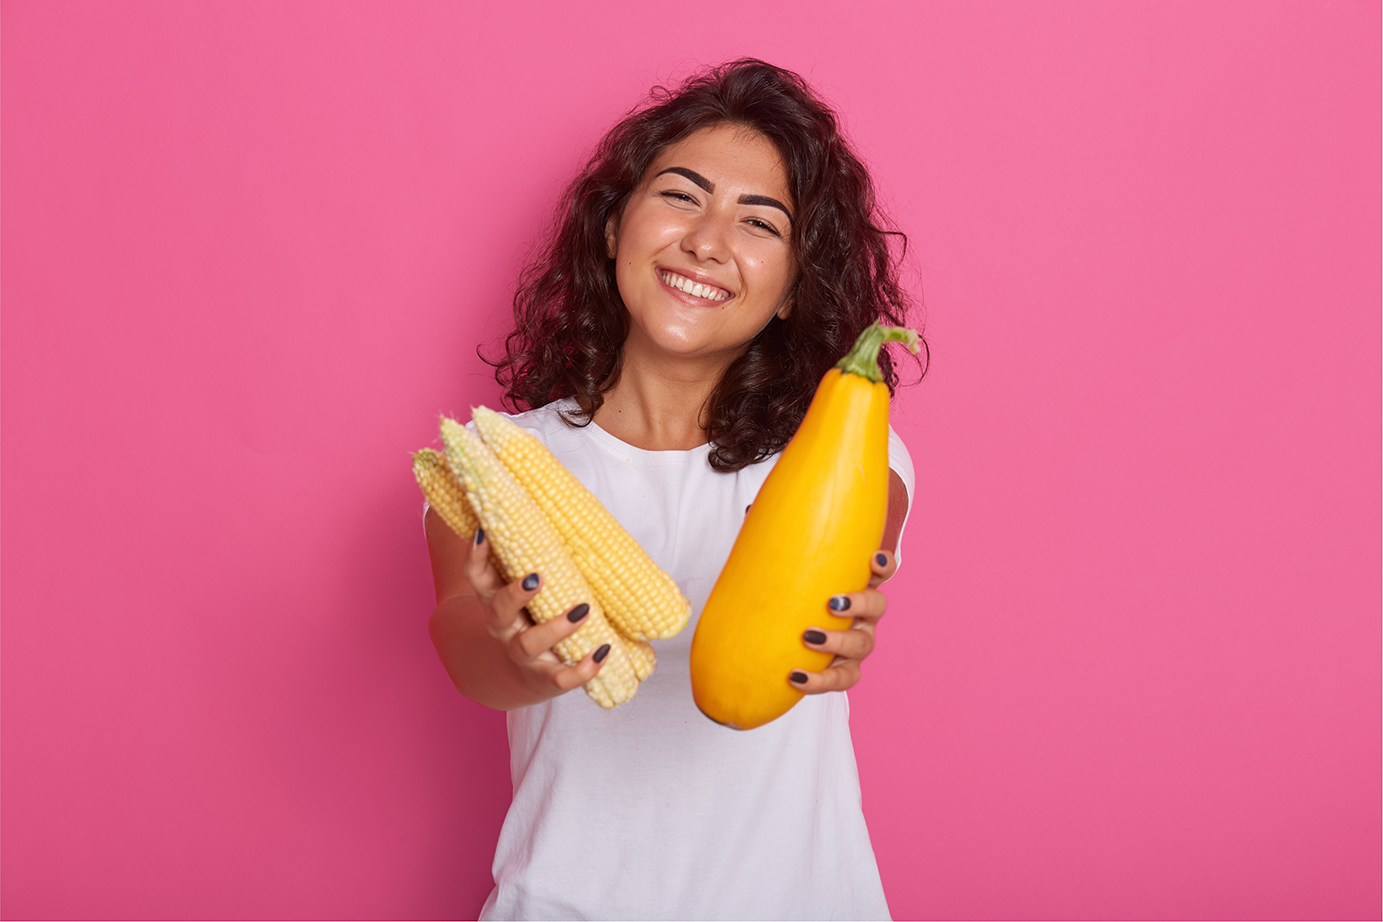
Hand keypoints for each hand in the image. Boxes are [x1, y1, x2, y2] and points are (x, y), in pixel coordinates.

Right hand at [461, 527, 609, 696]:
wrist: (526, 675)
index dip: (475, 555)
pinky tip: (603, 652)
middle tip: (536, 577)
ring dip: (554, 628)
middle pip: (498, 610)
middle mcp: (503, 627)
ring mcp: (522, 655)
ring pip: (528, 644)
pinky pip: (560, 678)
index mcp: (496, 600)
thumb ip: (538, 561)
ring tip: (583, 611)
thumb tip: (571, 512)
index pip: (477, 576)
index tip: (484, 531)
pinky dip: (582, 669)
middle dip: (515, 594)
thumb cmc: (533, 618)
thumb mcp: (528, 591)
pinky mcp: (544, 677)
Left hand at [788, 550, 897, 693]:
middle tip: (832, 603)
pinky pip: (842, 679)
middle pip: (877, 606)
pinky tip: (796, 677)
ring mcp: (857, 644)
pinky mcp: (844, 670)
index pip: (881, 571)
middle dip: (860, 603)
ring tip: (809, 638)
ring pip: (862, 644)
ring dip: (838, 641)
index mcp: (857, 586)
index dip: (884, 565)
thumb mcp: (791, 570)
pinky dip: (821, 681)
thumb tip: (752, 514)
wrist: (784, 639)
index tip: (873, 560)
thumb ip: (781, 544)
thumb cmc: (794, 593)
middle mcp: (864, 615)